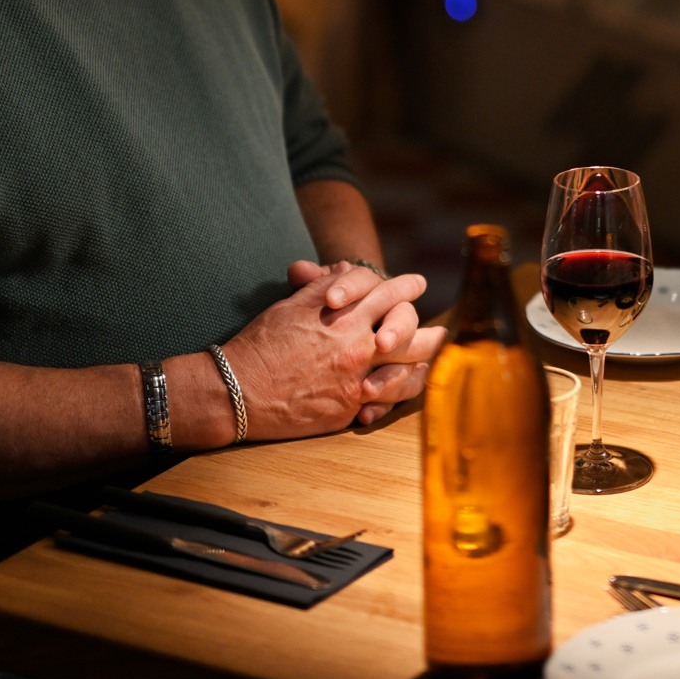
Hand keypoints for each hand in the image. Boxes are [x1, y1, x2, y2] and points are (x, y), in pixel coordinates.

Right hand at [223, 267, 445, 437]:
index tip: (418, 283)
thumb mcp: (293, 305)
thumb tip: (345, 269)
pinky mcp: (349, 409)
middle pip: (411, 333)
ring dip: (424, 364)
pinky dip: (401, 393)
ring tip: (434, 362)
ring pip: (408, 370)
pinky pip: (388, 401)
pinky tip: (408, 388)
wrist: (237, 391)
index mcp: (345, 316)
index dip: (407, 286)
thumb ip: (325, 286)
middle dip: (429, 331)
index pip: (389, 293)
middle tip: (441, 331)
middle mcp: (358, 347)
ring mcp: (357, 381)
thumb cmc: (261, 344)